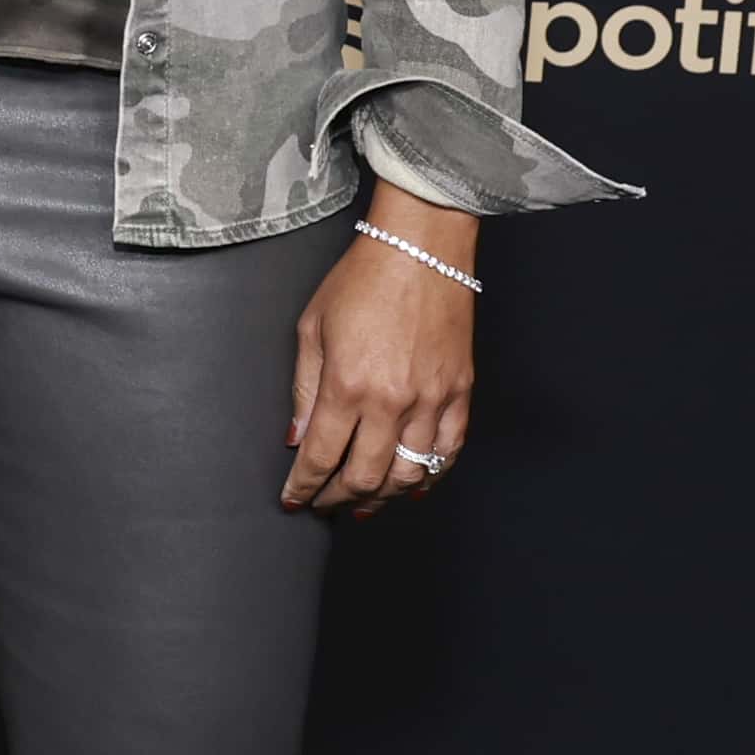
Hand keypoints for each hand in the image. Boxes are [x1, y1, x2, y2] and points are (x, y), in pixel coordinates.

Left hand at [282, 187, 475, 517]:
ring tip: (363, 503)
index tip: (294, 498)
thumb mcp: (312, 329)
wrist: (420, 249)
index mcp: (348, 385)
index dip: (304, 485)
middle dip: (337, 498)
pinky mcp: (461, 392)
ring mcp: (432, 399)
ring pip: (409, 474)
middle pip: (364, 476)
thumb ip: (305, 389)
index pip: (321, 456)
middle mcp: (392, 401)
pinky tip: (413, 485)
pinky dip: (431, 475)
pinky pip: (449, 450)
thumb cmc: (362, 280)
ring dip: (382, 496)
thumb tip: (298, 437)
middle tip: (323, 504)